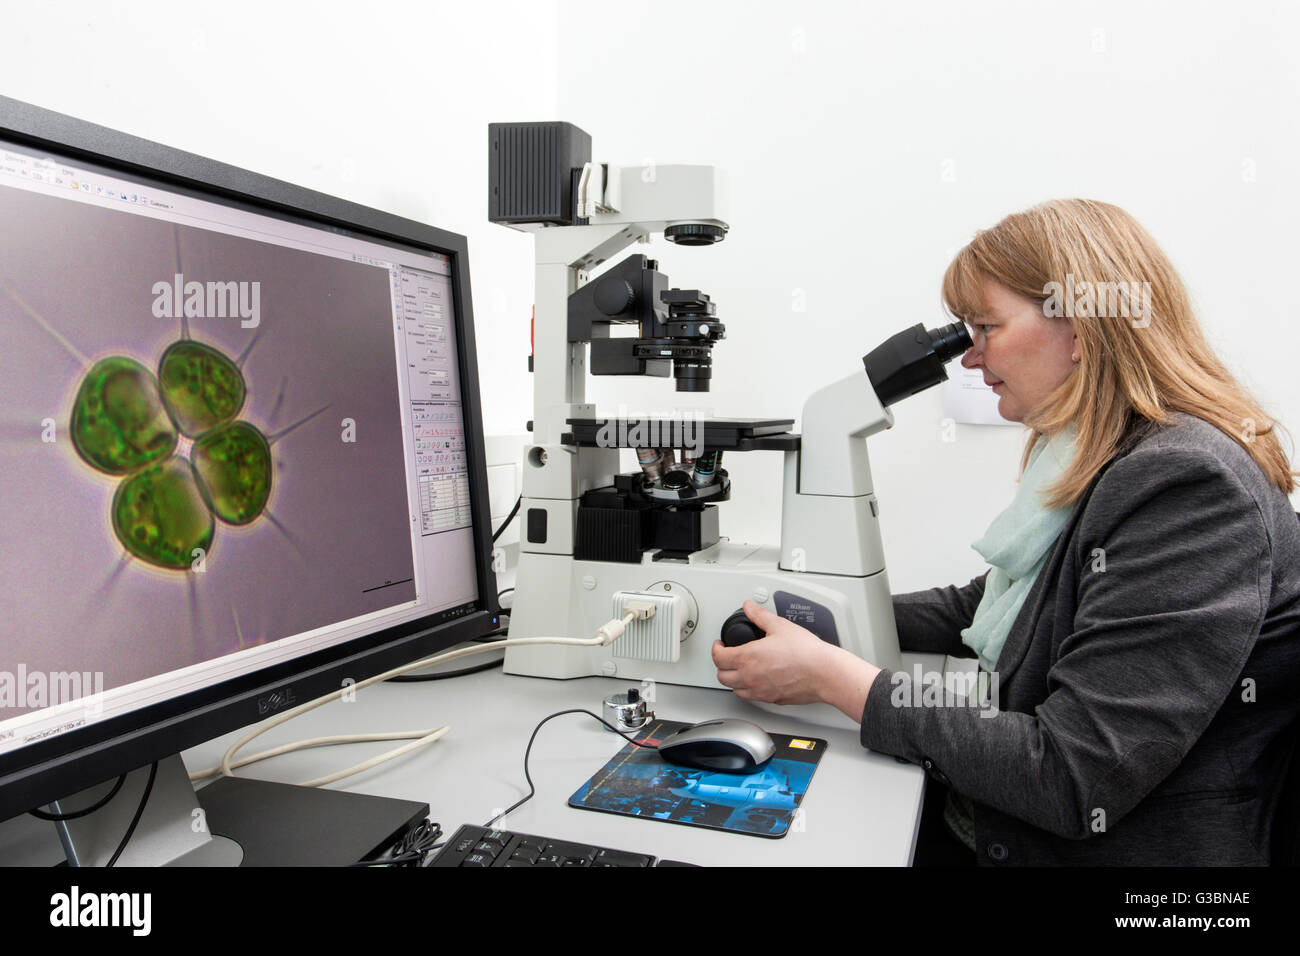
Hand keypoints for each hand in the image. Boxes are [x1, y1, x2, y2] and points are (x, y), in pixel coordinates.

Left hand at [710, 600, 837, 705]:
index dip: (716, 649)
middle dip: (721, 665)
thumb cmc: (806, 652)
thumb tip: (750, 607)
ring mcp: (760, 691)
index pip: (718, 657)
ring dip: (733, 680)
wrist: (824, 672)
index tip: (720, 645)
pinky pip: (752, 698)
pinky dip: (748, 690)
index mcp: (748, 658)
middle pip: (722, 676)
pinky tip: (756, 681)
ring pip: (735, 690)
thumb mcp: (779, 625)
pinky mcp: (772, 700)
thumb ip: (760, 615)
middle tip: (727, 656)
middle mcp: (750, 677)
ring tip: (739, 669)